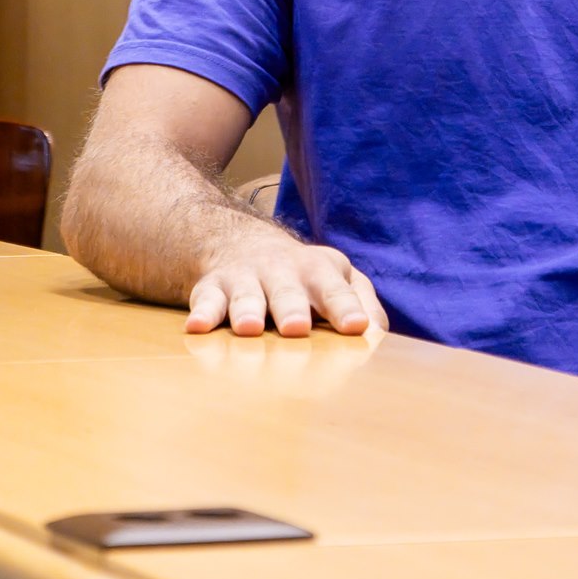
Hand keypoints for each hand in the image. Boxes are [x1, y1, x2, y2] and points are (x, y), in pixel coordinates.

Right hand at [187, 234, 388, 338]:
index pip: (335, 290)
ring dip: (247, 310)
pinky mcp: (212, 288)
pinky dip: (202, 313)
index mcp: (319, 272)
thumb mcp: (336, 278)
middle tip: (297, 328)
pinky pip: (206, 300)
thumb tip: (380, 335)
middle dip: (292, 308)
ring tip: (249, 328)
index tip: (355, 327)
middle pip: (288, 291)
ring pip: (247, 295)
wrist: (241, 243)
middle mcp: (282, 272)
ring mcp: (246, 278)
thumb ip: (362, 302)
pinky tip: (197, 328)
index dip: (344, 307)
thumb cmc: (302, 276)